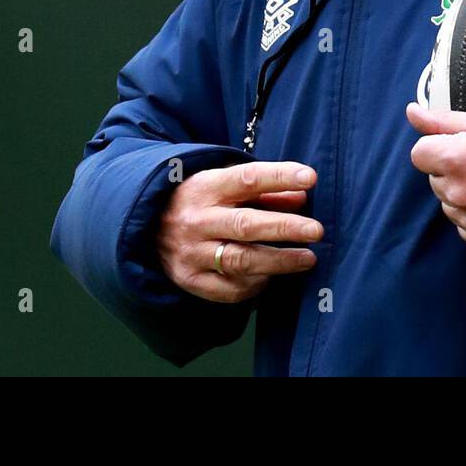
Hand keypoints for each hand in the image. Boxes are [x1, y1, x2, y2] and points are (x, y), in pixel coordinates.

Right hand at [157, 160, 322, 302]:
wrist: (148, 226)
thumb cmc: (202, 201)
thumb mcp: (226, 184)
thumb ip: (265, 190)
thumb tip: (302, 195)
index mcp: (206, 188)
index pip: (247, 179)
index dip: (280, 177)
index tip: (311, 178)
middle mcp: (197, 220)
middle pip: (246, 225)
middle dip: (285, 227)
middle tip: (316, 230)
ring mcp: (191, 253)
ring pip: (240, 260)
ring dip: (279, 261)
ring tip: (308, 259)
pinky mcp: (190, 280)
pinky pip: (229, 288)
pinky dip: (254, 284)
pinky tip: (271, 277)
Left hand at [406, 102, 465, 253]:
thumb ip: (440, 121)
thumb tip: (411, 111)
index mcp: (453, 159)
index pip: (419, 155)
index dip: (438, 148)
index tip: (461, 146)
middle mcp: (458, 193)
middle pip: (434, 180)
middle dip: (451, 171)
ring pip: (449, 205)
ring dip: (463, 195)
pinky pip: (465, 229)